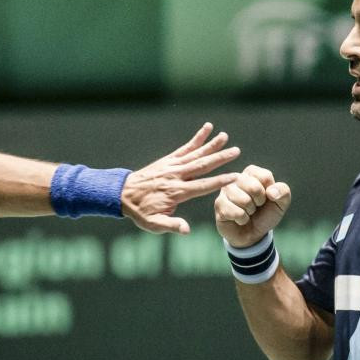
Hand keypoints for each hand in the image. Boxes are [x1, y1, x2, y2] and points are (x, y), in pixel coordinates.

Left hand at [121, 122, 240, 233]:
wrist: (122, 194)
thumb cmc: (140, 212)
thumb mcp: (153, 224)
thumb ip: (171, 226)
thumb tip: (187, 230)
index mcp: (176, 192)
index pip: (202, 186)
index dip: (220, 181)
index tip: (235, 176)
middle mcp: (176, 176)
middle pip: (202, 166)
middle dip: (220, 158)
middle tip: (237, 151)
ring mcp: (172, 166)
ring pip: (195, 154)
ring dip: (211, 145)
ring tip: (225, 136)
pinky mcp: (168, 160)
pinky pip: (185, 148)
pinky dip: (196, 138)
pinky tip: (207, 128)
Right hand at [214, 164, 291, 247]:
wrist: (253, 234)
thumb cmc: (265, 214)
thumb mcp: (281, 203)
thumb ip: (283, 192)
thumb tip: (271, 192)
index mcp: (252, 173)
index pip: (265, 176)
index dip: (269, 192)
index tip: (266, 198)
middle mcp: (236, 178)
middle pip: (253, 187)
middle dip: (259, 202)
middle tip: (256, 206)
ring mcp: (225, 190)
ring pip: (244, 200)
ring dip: (250, 212)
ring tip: (247, 212)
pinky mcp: (219, 204)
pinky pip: (235, 212)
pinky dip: (242, 219)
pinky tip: (239, 219)